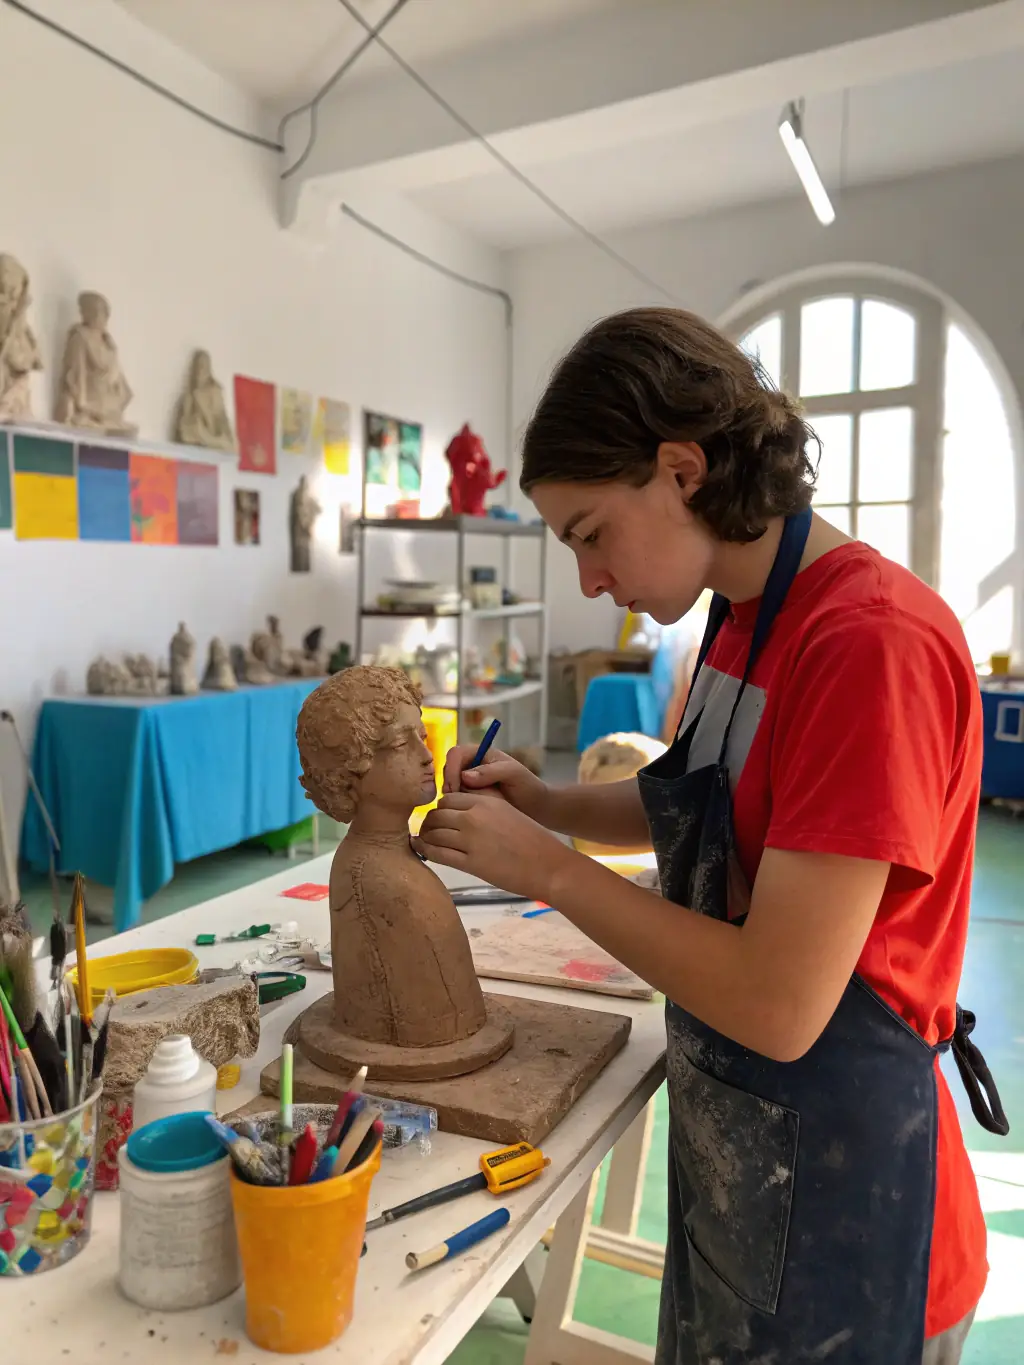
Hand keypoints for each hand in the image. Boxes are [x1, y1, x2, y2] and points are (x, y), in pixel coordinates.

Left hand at [415, 793, 571, 901]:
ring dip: (426, 837)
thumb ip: (483, 810)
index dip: (440, 809)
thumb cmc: (533, 840)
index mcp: (485, 801)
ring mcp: (470, 840)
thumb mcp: (507, 813)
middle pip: (437, 814)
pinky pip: (437, 853)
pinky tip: (424, 852)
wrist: (548, 865)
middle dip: (430, 823)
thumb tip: (460, 814)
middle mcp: (474, 816)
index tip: (440, 819)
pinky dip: (426, 851)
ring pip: (433, 833)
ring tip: (424, 842)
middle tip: (429, 832)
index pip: (448, 799)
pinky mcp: (470, 863)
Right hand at [442, 744, 549, 821]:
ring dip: (452, 798)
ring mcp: (468, 783)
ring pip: (449, 787)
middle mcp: (471, 766)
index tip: (454, 788)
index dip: (451, 769)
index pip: (456, 754)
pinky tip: (467, 815)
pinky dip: (457, 807)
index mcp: (480, 753)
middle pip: (448, 770)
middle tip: (454, 802)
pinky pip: (455, 801)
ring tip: (463, 810)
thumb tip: (465, 776)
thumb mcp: (513, 773)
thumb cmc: (527, 785)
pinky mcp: (469, 798)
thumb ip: (491, 771)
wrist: (535, 807)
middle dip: (449, 785)